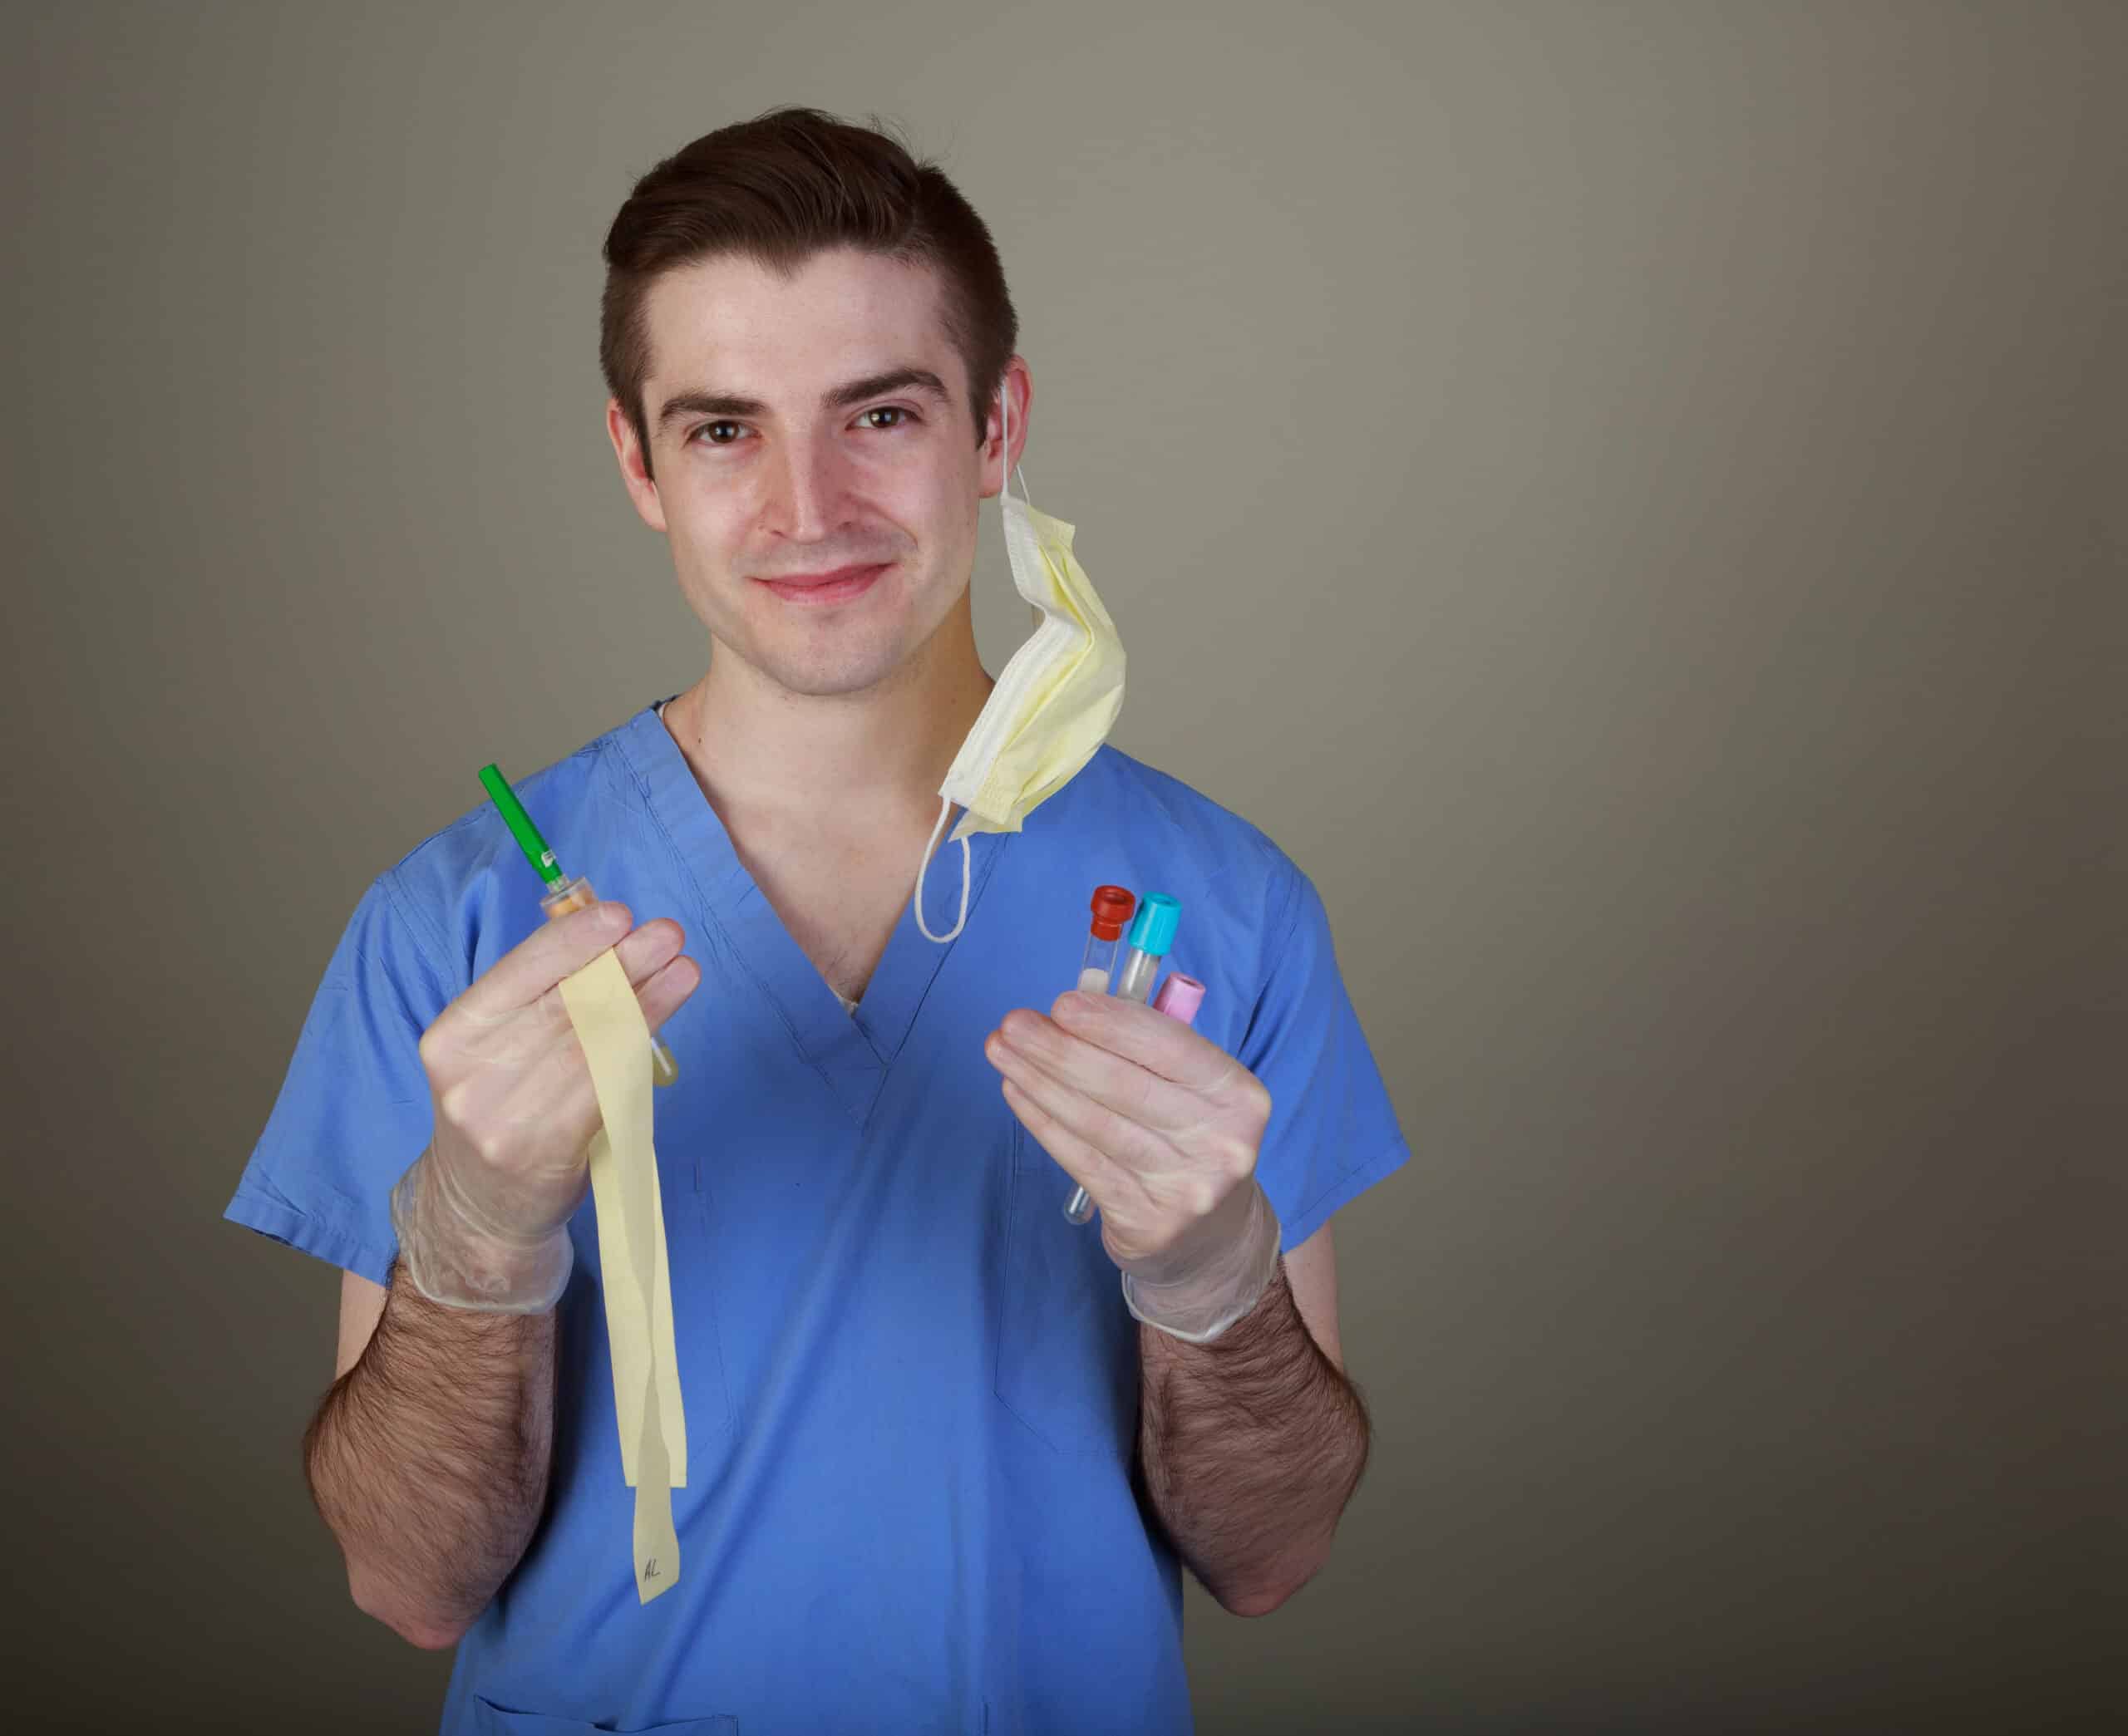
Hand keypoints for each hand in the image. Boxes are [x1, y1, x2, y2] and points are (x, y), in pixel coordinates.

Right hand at [392, 900, 697, 1308]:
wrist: (481, 1206)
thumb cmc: (499, 1108)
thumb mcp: (493, 1050)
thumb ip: (535, 1000)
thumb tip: (603, 936)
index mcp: (452, 1037)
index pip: (514, 974)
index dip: (570, 941)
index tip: (618, 914)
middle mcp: (471, 1077)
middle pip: (561, 1006)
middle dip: (622, 964)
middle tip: (668, 934)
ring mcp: (506, 1119)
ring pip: (591, 1046)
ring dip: (647, 1002)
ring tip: (683, 971)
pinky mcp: (547, 1151)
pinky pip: (605, 1089)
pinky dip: (639, 1051)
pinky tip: (663, 1027)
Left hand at [983, 989, 1275, 1288]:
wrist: (1213, 1233)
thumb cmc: (1192, 1137)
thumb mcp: (1193, 1088)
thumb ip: (1144, 1046)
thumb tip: (1070, 1011)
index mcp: (1239, 1096)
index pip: (1170, 1047)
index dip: (1111, 1023)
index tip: (1062, 1004)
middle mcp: (1219, 1143)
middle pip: (1123, 1086)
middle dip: (1059, 1049)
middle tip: (1013, 1024)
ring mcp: (1183, 1188)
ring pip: (1095, 1124)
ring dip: (1039, 1081)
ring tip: (1001, 1051)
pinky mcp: (1145, 1222)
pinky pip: (1082, 1160)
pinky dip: (1043, 1121)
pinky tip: (1018, 1091)